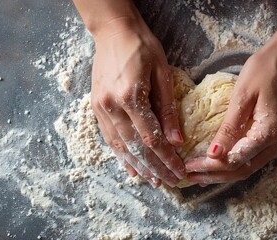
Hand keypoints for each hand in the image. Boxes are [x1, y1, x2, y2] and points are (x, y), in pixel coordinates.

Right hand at [90, 10, 184, 186]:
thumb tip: (177, 140)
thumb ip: (168, 109)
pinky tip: (130, 166)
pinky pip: (109, 137)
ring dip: (138, 165)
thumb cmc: (141, 47)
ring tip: (153, 180)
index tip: (180, 171)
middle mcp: (112, 106)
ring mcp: (100, 108)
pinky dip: (121, 154)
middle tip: (170, 182)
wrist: (113, 32)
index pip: (152, 138)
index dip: (167, 158)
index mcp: (130, 96)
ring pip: (121, 146)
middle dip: (155, 167)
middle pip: (136, 147)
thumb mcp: (162, 73)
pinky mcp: (96, 107)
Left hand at [186, 38, 276, 183]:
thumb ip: (229, 128)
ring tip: (200, 174)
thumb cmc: (264, 69)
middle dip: (215, 175)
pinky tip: (220, 163)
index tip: (188, 167)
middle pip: (243, 170)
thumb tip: (213, 155)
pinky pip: (256, 156)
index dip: (210, 167)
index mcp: (270, 131)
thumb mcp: (242, 96)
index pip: (235, 160)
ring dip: (224, 173)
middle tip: (189, 176)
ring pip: (250, 166)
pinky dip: (236, 162)